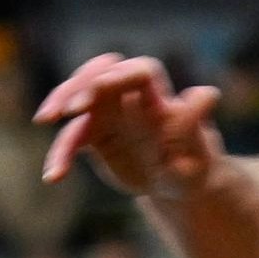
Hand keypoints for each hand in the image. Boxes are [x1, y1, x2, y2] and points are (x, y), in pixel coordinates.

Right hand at [35, 54, 223, 197]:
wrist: (176, 184)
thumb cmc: (191, 168)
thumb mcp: (197, 156)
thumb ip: (192, 126)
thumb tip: (207, 94)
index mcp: (157, 98)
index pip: (137, 72)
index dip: (114, 79)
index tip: (96, 99)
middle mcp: (130, 97)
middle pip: (99, 75)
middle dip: (78, 87)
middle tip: (62, 112)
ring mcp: (109, 112)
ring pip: (77, 100)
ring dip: (59, 112)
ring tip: (50, 141)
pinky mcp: (94, 132)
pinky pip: (71, 136)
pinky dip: (61, 155)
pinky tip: (54, 176)